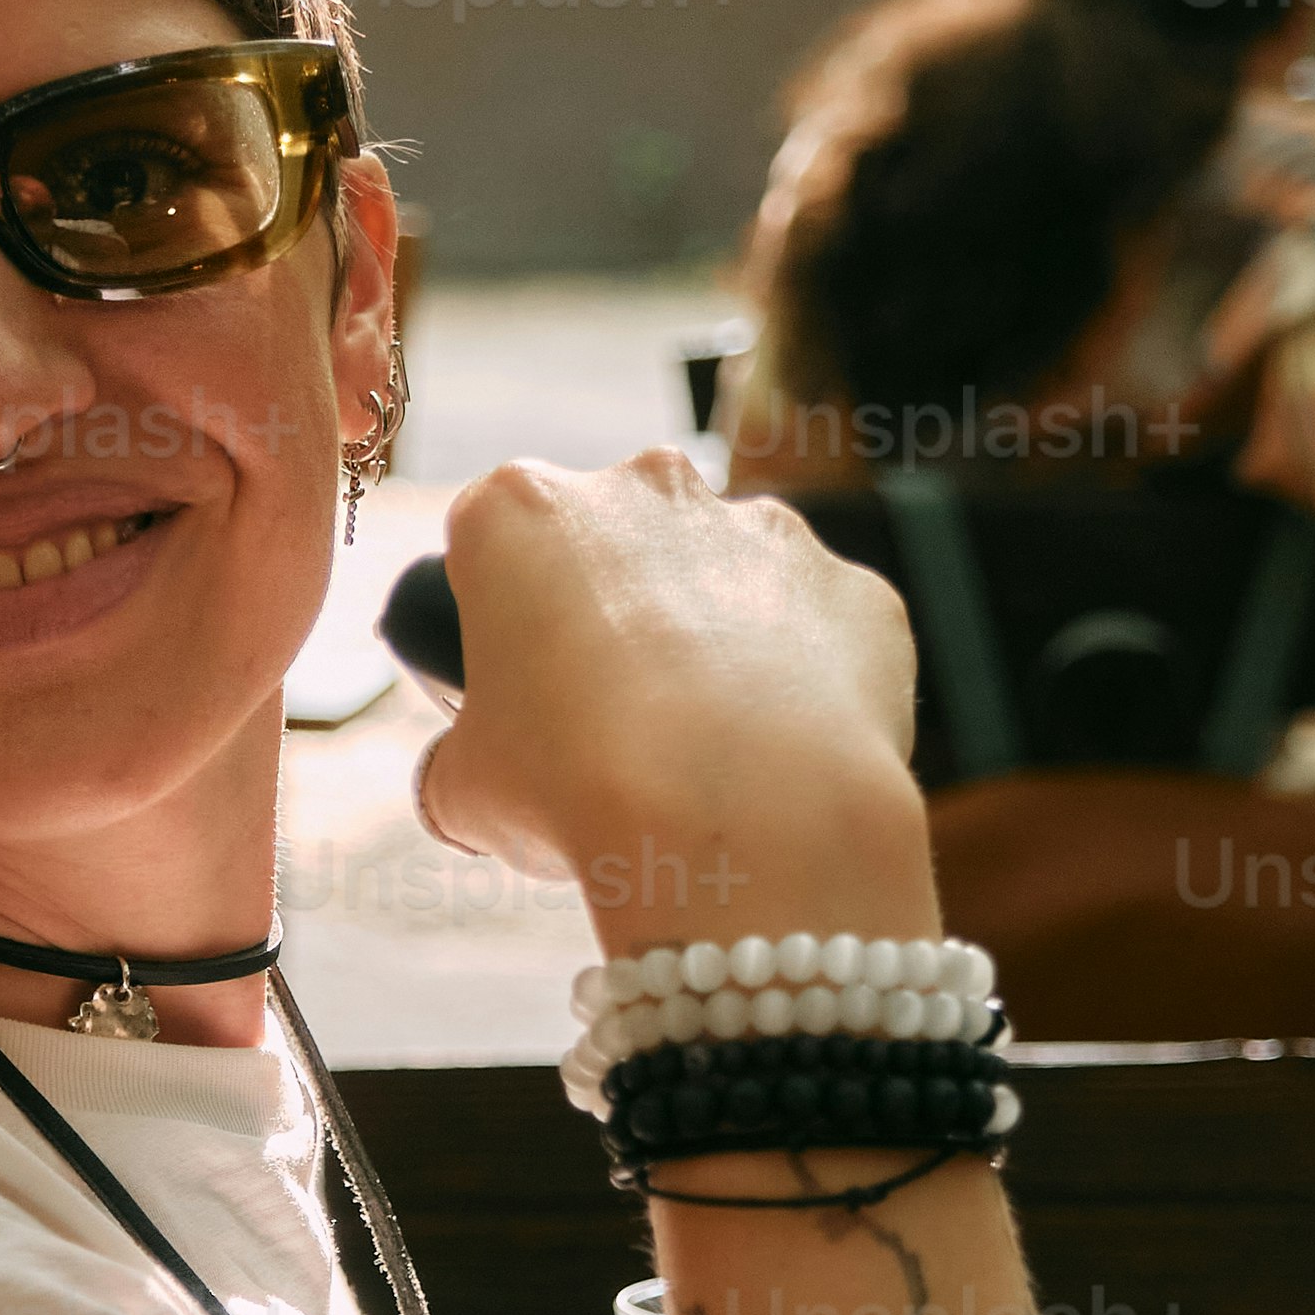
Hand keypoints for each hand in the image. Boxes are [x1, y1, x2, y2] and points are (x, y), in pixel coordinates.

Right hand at [416, 453, 929, 926]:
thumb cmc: (579, 791)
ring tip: (705, 757)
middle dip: (612, 614)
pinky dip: (805, 687)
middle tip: (608, 726)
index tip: (514, 691)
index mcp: (522, 513)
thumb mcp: (462, 792)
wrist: (743, 824)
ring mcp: (764, 530)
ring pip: (725, 580)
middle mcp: (646, 490)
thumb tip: (465, 777)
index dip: (497, 621)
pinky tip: (783, 762)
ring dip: (713, 643)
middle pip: (615, 542)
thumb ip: (457, 760)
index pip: (490, 545)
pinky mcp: (856, 589)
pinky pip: (820, 635)